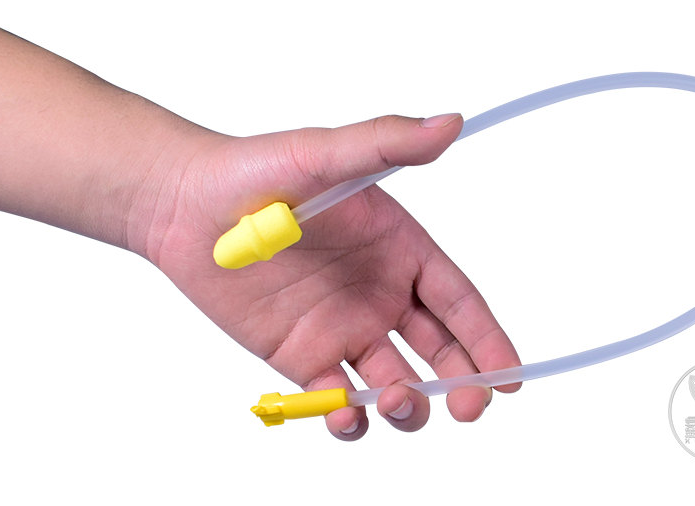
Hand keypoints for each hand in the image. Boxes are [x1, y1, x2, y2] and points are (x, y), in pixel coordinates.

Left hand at [136, 114, 521, 439]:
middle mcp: (380, 294)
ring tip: (395, 399)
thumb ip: (385, 144)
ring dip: (408, 403)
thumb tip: (450, 124)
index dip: (489, 341)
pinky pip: (336, 398)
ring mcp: (342, 328)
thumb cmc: (255, 172)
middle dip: (463, 383)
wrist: (182, 206)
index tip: (512, 377)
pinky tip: (346, 414)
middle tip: (471, 406)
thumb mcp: (325, 155)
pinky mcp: (300, 356)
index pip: (459, 303)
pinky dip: (348, 417)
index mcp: (400, 251)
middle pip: (440, 352)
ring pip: (394, 383)